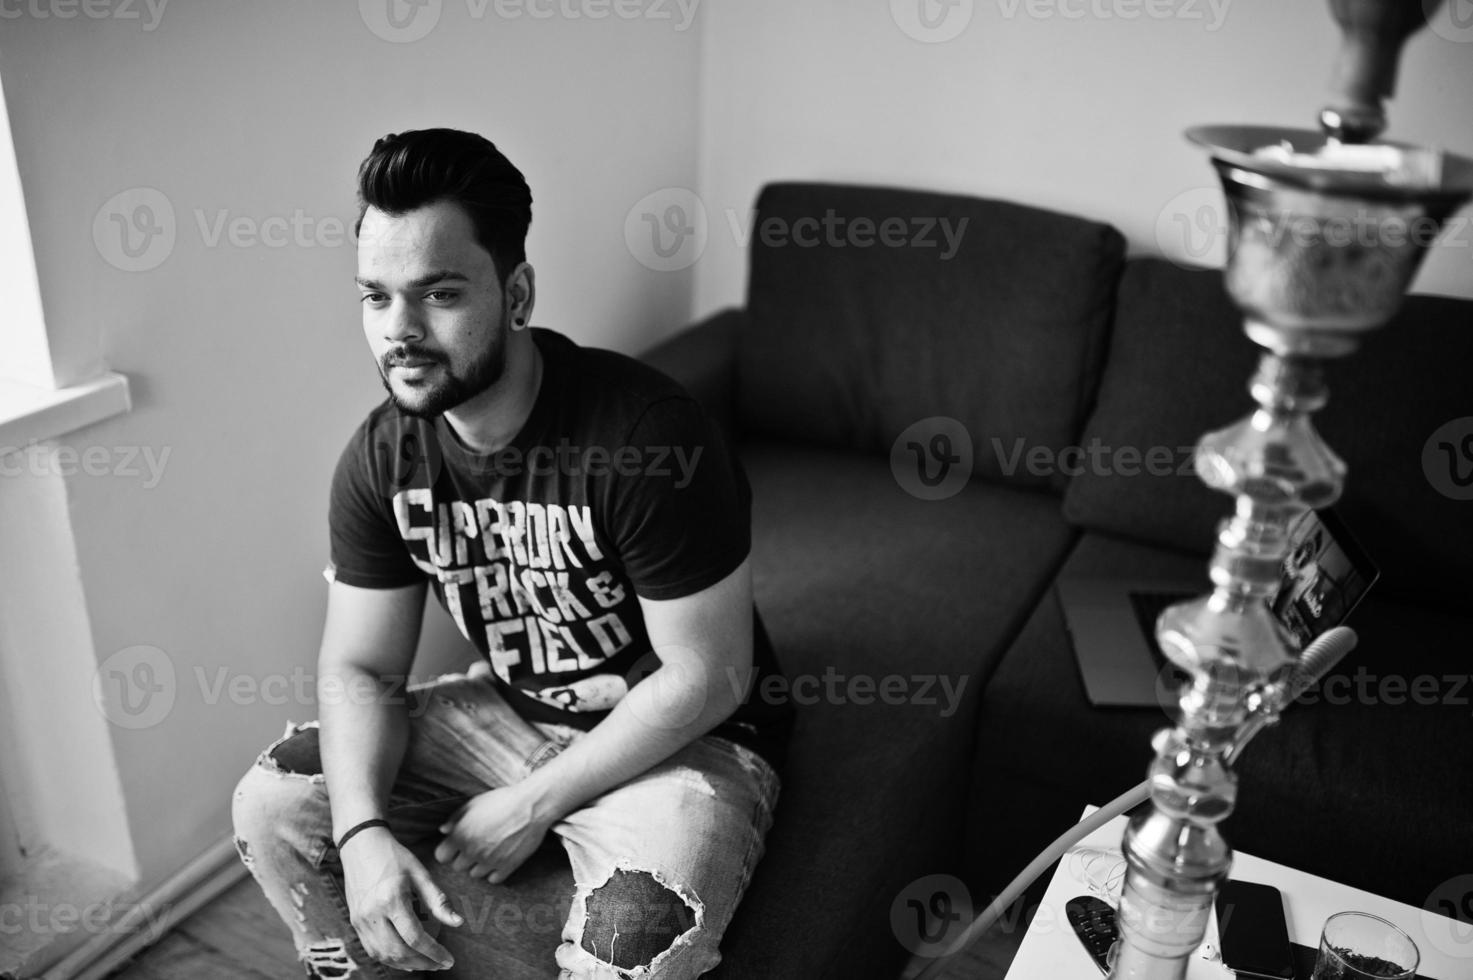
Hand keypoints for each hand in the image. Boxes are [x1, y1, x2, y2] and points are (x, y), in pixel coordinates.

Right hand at [341, 828, 463, 972]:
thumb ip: (438, 901)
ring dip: (406, 964)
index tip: (449, 960)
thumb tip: (459, 923)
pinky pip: (372, 949)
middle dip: (422, 963)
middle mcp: (372, 914)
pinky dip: (390, 958)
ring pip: (383, 955)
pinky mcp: (355, 922)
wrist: (361, 845)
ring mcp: (360, 920)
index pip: (415, 938)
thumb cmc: (394, 856)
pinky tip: (406, 957)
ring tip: (426, 963)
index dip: (434, 953)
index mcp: (392, 900)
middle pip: (398, 952)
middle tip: (441, 964)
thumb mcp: (420, 874)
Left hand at [434, 784, 554, 883]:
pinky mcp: (507, 867)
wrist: (532, 806)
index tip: (455, 845)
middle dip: (464, 857)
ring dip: (479, 864)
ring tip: (490, 849)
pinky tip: (500, 857)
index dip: (448, 850)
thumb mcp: (474, 803)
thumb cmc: (502, 800)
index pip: (441, 856)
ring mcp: (490, 861)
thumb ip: (455, 818)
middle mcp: (472, 851)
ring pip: (475, 874)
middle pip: (458, 867)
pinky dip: (495, 871)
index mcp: (460, 835)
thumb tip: (443, 830)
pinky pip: (493, 879)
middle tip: (476, 844)